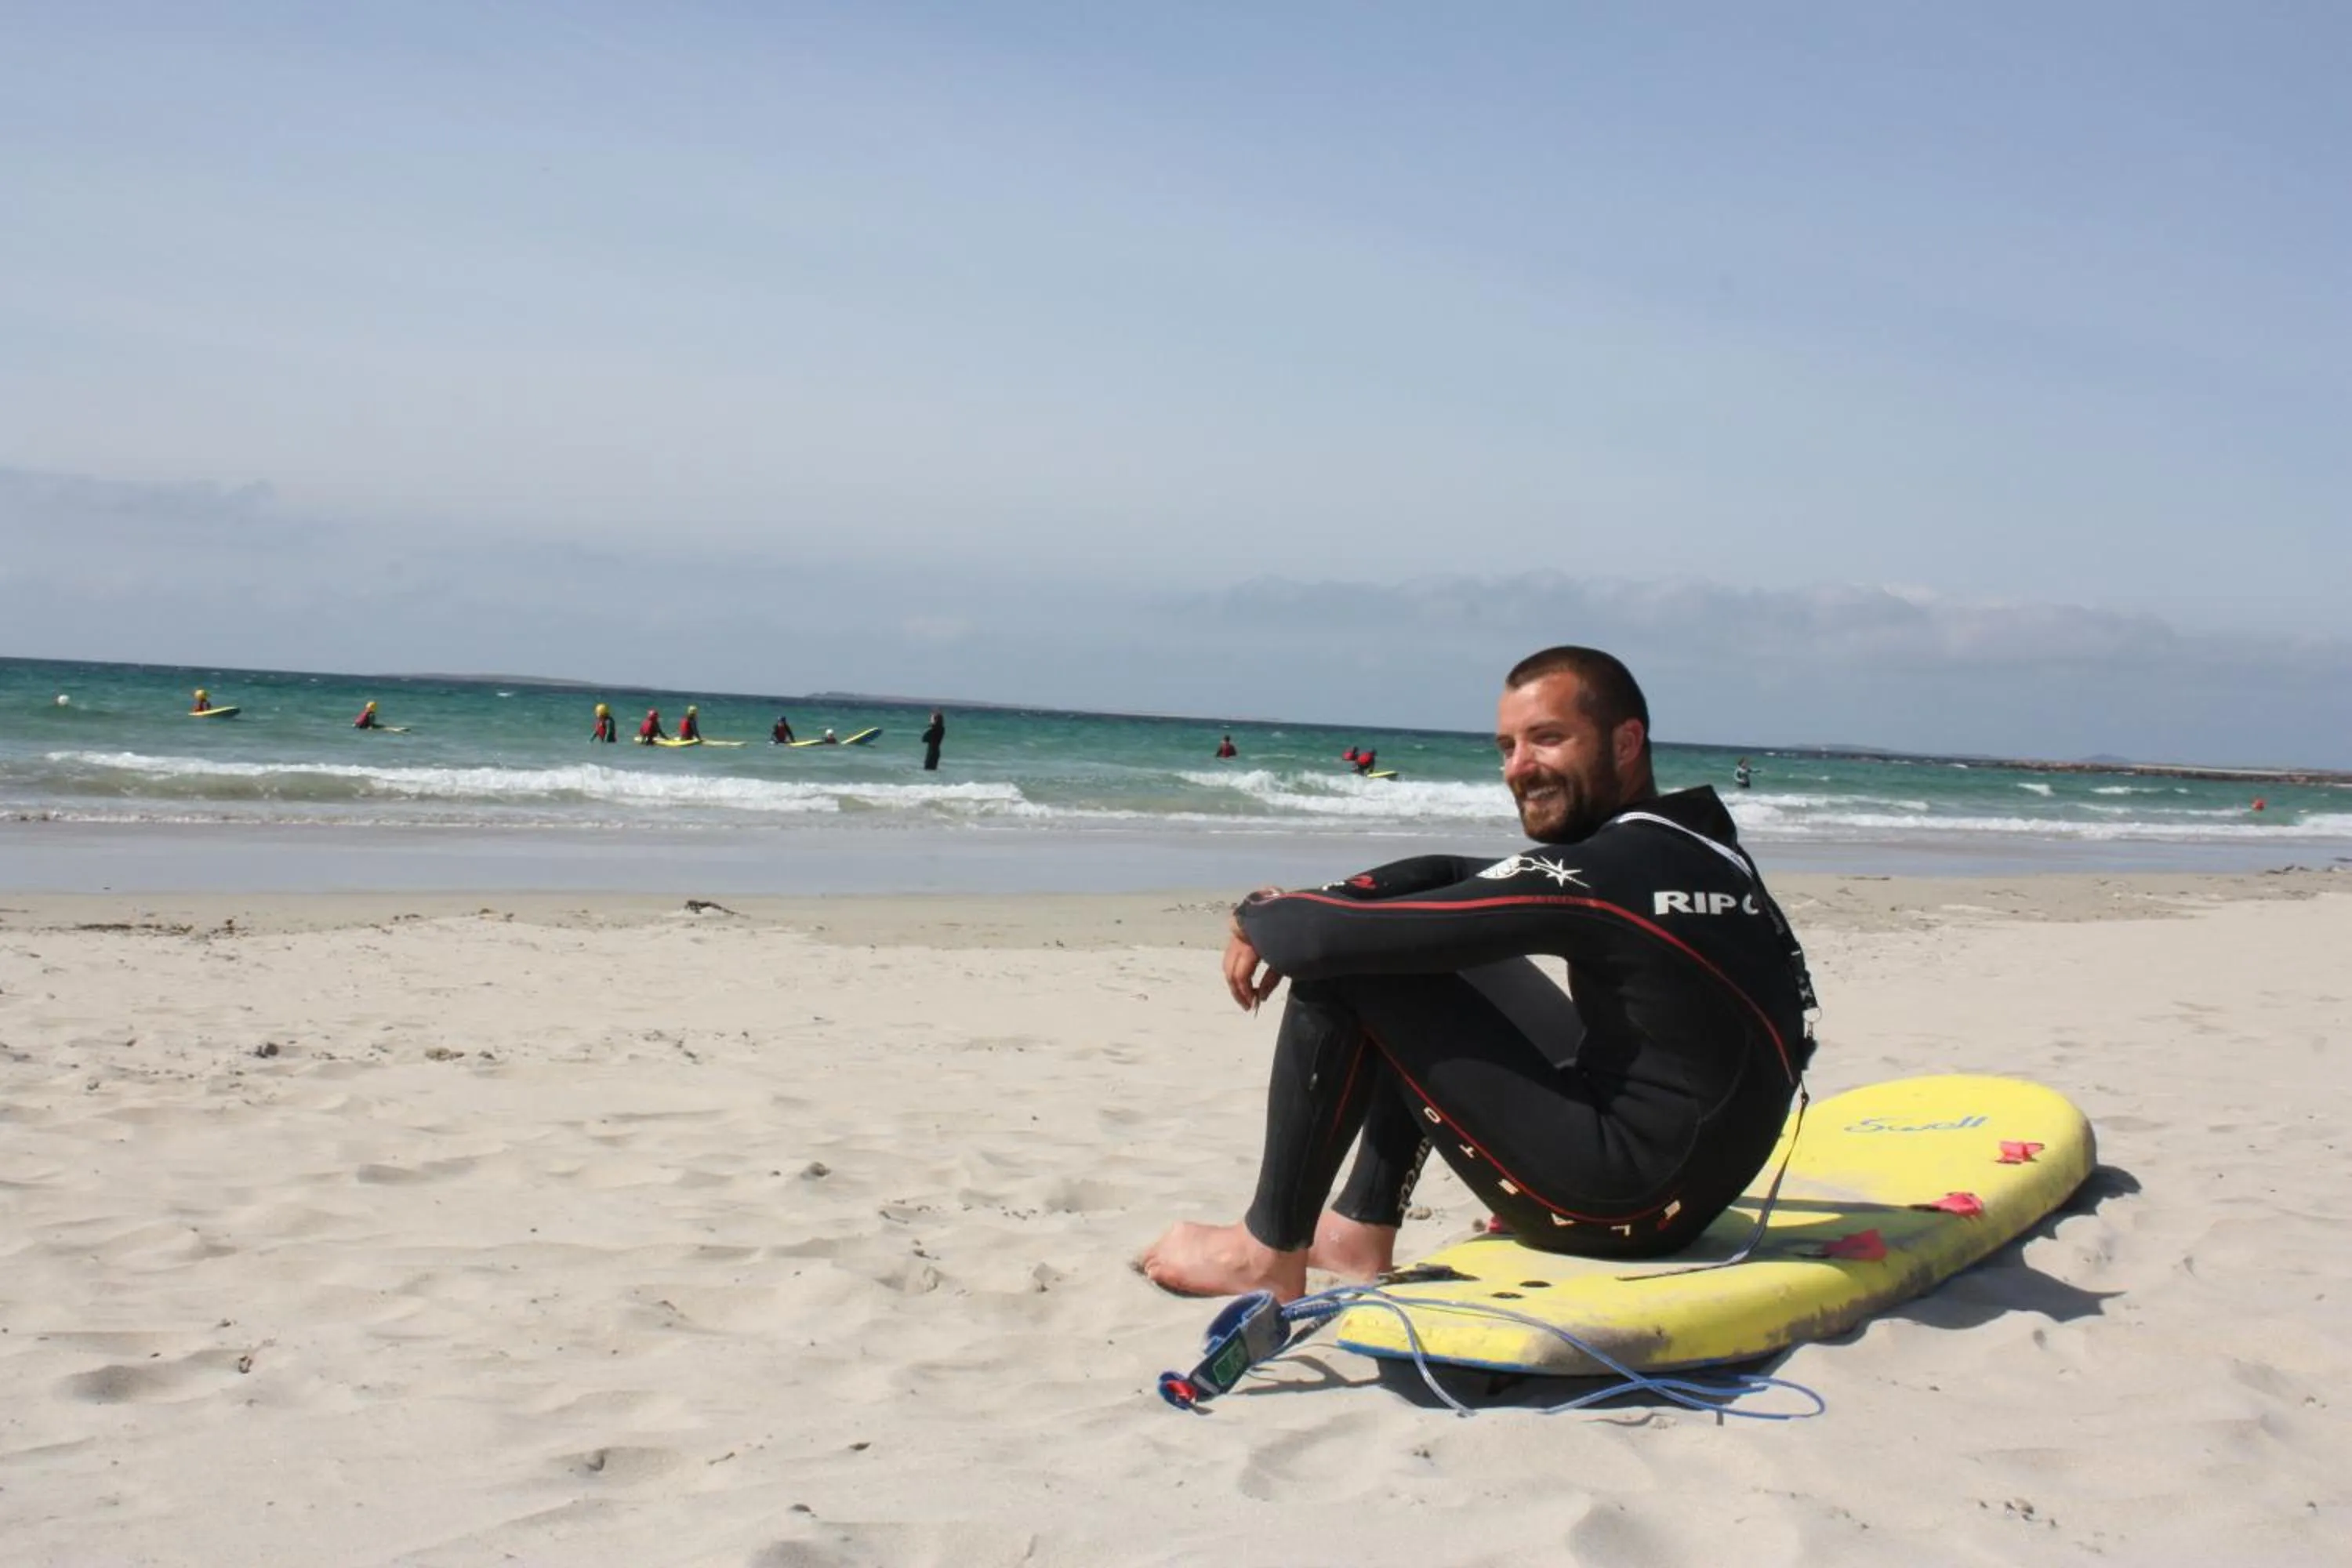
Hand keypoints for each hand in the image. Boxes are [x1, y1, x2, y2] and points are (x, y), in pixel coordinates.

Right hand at [1224, 892, 1285, 1011]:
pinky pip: (1233, 952)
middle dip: (1237, 988)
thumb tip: (1261, 997)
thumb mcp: (1287, 958)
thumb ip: (1271, 978)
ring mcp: (1238, 930)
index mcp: (1252, 942)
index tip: (1252, 1007)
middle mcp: (1240, 935)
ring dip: (1234, 979)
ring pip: (1228, 960)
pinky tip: (1244, 978)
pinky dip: (1236, 966)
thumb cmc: (1296, 931)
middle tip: (1246, 1004)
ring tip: (1245, 994)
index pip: (1240, 973)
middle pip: (1230, 968)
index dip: (1244, 992)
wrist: (1301, 904)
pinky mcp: (1239, 928)